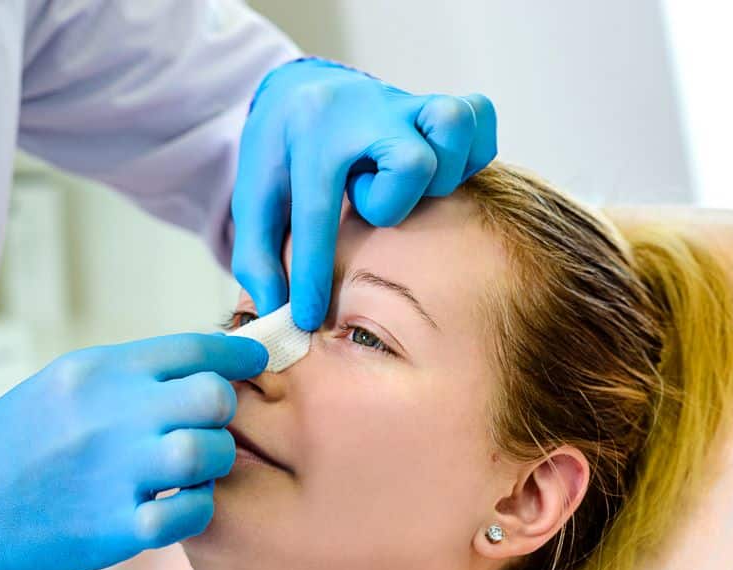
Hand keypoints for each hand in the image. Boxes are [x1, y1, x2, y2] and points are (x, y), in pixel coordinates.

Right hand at [0, 333, 267, 569]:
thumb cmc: (10, 444)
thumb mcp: (59, 385)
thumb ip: (126, 375)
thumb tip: (200, 365)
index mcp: (95, 372)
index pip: (192, 348)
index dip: (238, 354)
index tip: (256, 361)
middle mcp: (108, 416)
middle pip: (212, 397)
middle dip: (224, 410)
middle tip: (211, 424)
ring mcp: (113, 474)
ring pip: (208, 452)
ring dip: (213, 460)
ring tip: (192, 467)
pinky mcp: (114, 530)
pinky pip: (191, 512)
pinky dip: (194, 507)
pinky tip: (175, 503)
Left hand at [231, 57, 497, 329]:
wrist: (301, 92)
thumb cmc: (280, 156)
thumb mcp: (252, 200)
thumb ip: (256, 257)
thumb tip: (274, 309)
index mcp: (313, 132)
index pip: (318, 212)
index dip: (313, 275)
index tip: (307, 316)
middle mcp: (365, 109)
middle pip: (413, 163)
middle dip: (393, 203)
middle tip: (366, 205)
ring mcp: (407, 102)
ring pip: (453, 127)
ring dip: (439, 174)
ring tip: (407, 190)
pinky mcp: (438, 102)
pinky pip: (480, 117)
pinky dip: (468, 154)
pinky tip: (438, 175)